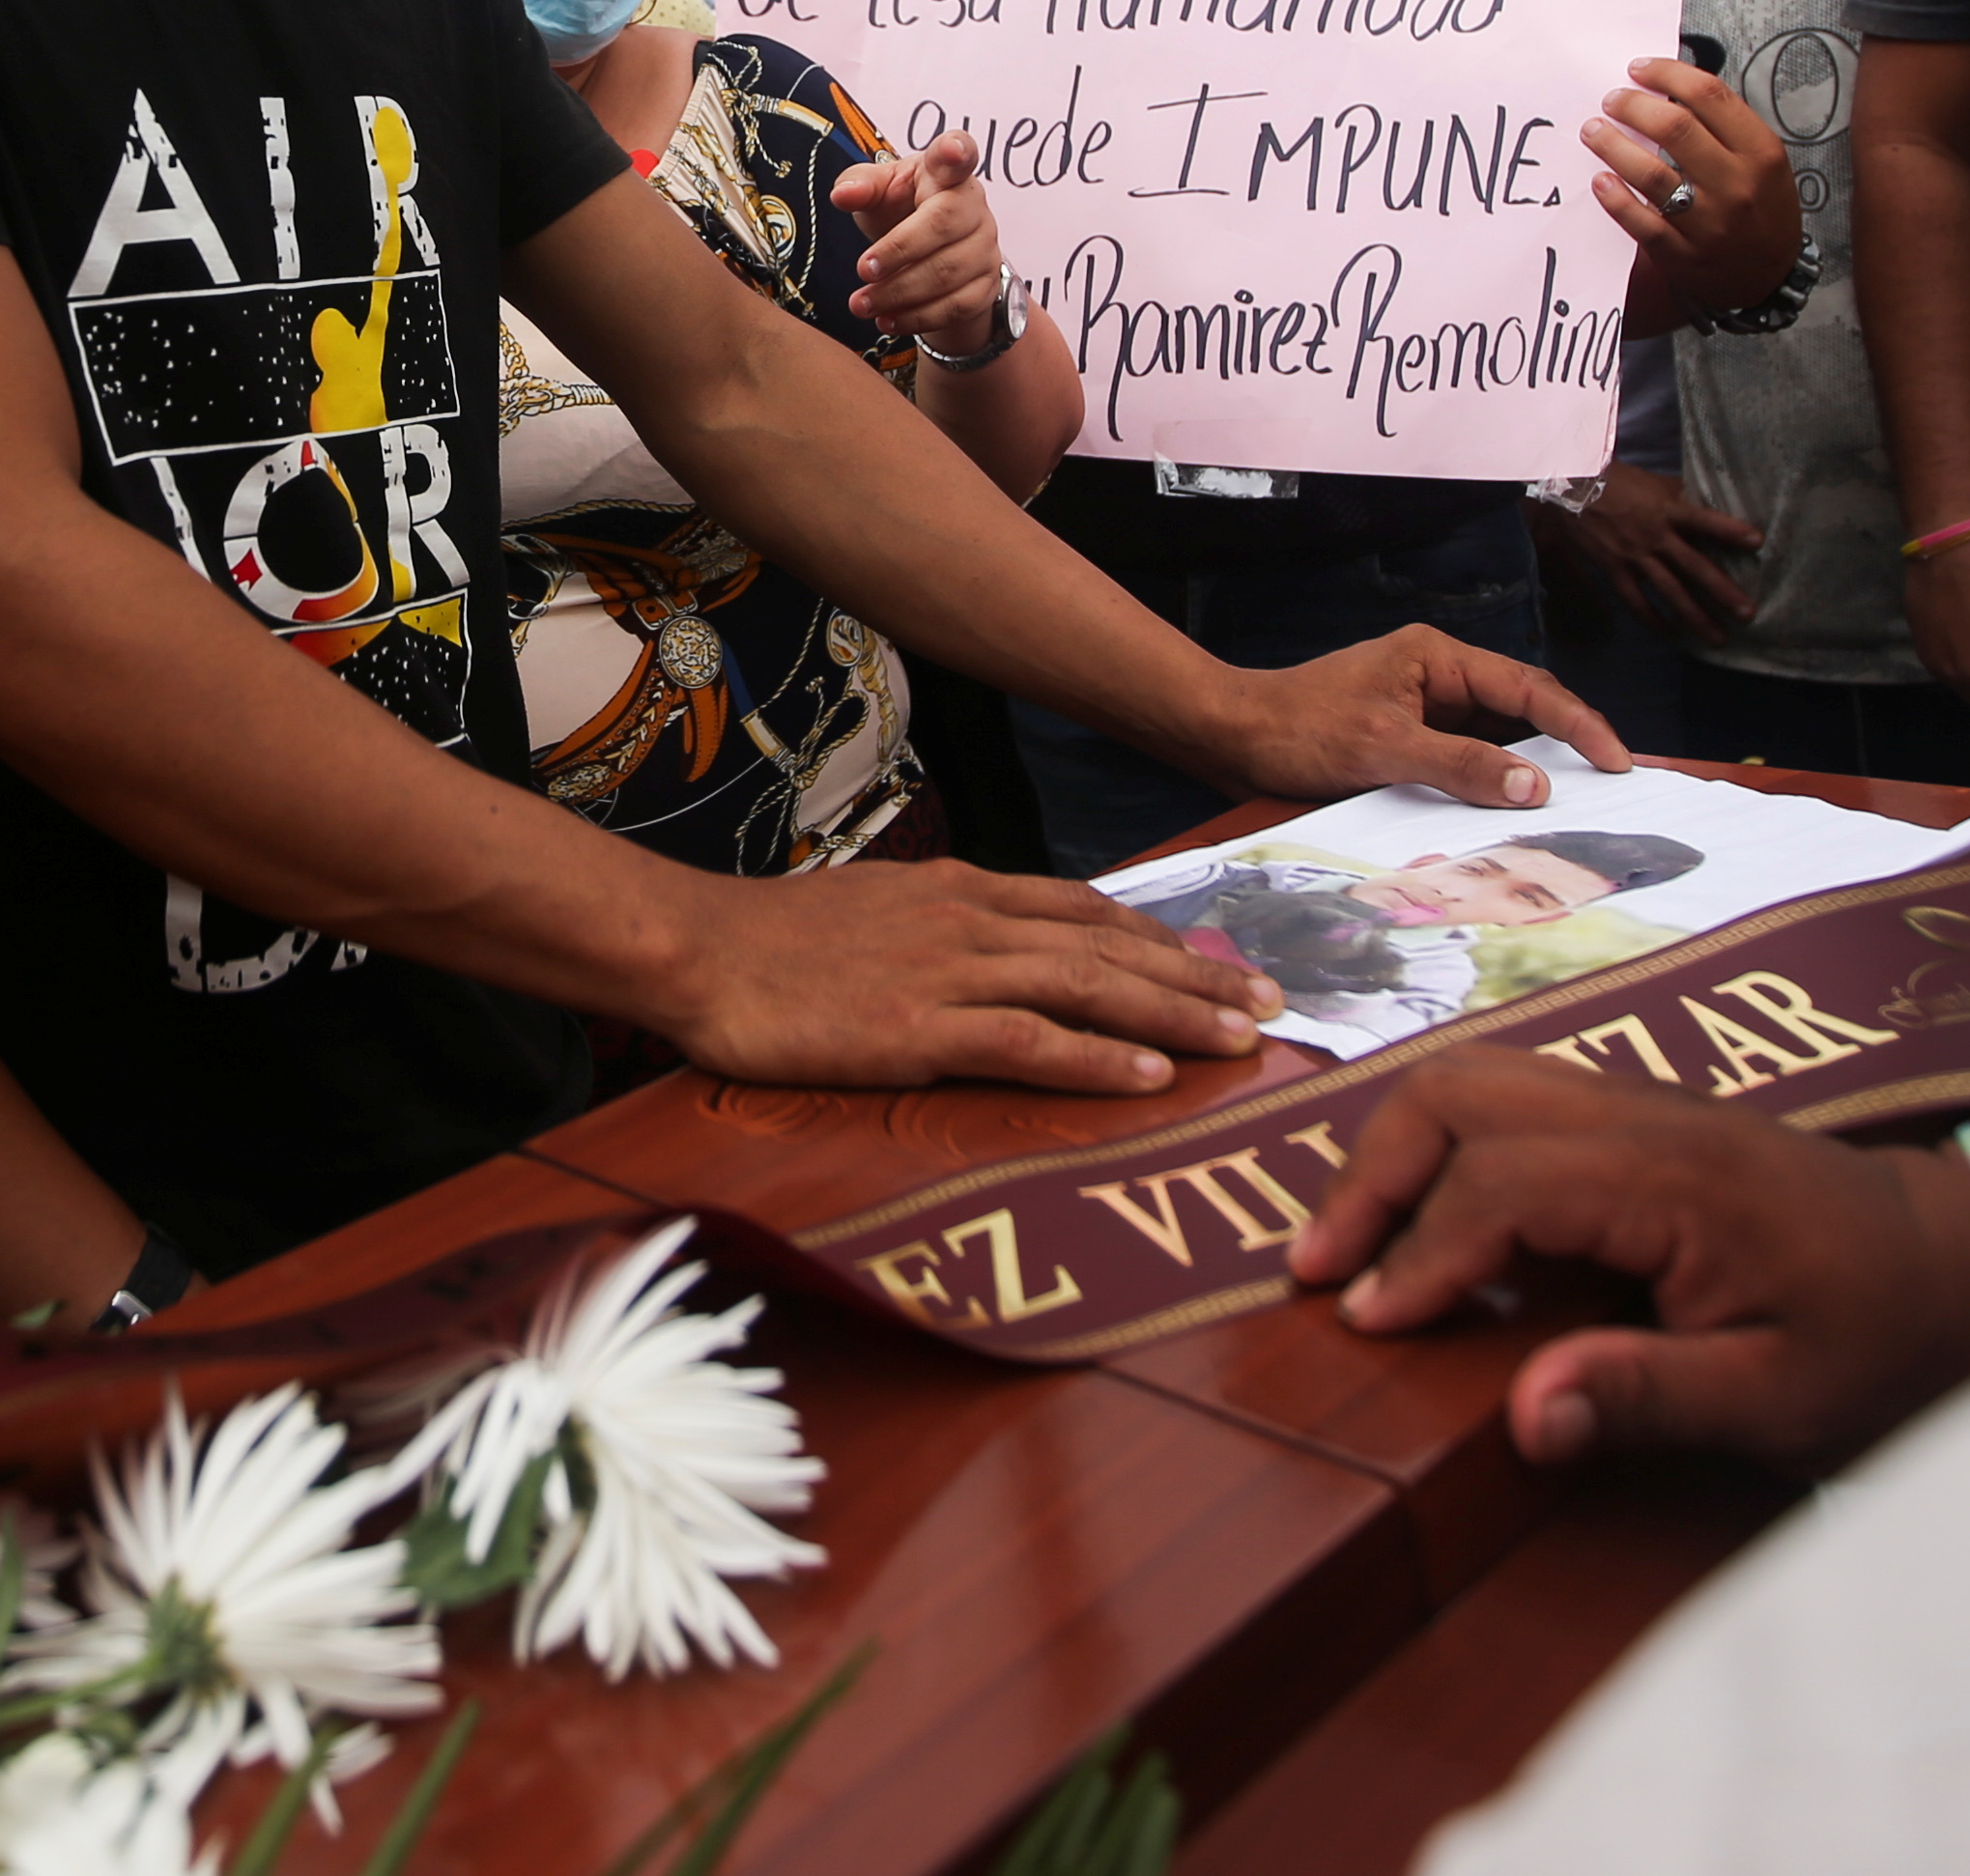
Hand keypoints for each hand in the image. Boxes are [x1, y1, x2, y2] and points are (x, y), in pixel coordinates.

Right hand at [658, 857, 1278, 1095]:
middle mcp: (969, 920)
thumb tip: (995, 950)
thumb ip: (942, 927)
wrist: (698, 948)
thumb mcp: (875, 912)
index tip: (1219, 963)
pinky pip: (1027, 1042)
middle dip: (1197, 976)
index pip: (1085, 908)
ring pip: (1087, 987)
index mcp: (960, 891)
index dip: (1160, 937)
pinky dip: (1095, 1059)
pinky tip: (1149, 1078)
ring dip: (1174, 1014)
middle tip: (1271, 1004)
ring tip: (1242, 1040)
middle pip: (1108, 945)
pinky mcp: (918, 1027)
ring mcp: (947, 972)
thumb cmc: (773, 942)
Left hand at [831, 131, 1006, 351]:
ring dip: (899, 293)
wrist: (927, 255)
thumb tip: (843, 194)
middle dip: (898, 251)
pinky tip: (887, 320)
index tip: (951, 151)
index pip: (958, 152)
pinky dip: (918, 317)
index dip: (956, 151)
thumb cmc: (901, 210)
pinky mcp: (986, 284)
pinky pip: (956, 306)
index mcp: (945, 172)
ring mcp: (985, 246)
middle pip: (942, 224)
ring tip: (861, 303)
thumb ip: (859, 186)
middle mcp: (973, 205)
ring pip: (947, 273)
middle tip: (862, 270)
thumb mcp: (877, 192)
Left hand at [1216, 624, 1627, 808]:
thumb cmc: (1298, 728)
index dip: (1580, 724)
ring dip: (1531, 769)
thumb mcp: (1384, 748)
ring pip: (1498, 737)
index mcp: (1436, 657)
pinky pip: (1467, 759)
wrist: (1233, 738)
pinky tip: (1512, 812)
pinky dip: (1493, 783)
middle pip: (1522, 708)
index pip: (1528, 688)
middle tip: (1615, 784)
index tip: (1618, 761)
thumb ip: (1460, 764)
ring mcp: (1424, 708)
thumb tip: (1532, 786)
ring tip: (1578, 805)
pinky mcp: (1409, 739)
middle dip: (1569, 743)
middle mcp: (1437, 677)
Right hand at [1282, 1050, 1969, 1471]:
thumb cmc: (1886, 1343)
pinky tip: (1427, 1224)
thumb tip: (1525, 1418)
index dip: (1418, 1254)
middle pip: (1458, 1090)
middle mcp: (1642, 1113)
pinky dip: (1440, 1146)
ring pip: (1472, 1077)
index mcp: (1676, 1176)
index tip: (1368, 1326)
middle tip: (1319, 1272)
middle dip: (1371, 1174)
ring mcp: (1637, 1102)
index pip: (1499, 1184)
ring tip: (1351, 1247)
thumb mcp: (1785, 1402)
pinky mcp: (1634, 1118)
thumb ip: (1651, 1399)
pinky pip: (1506, 1098)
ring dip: (1396, 1150)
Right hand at [1561, 462, 1762, 644]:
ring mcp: (1634, 557)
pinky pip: (1636, 602)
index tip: (1757, 542)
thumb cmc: (1619, 481)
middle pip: (1694, 567)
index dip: (1729, 530)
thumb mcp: (1655, 483)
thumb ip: (1682, 499)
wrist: (1575, 487)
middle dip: (1722, 592)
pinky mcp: (1614, 570)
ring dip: (1695, 617)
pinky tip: (1673, 635)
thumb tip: (1712, 506)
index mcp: (1667, 510)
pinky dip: (1654, 621)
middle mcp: (1655, 536)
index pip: (1704, 521)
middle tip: (1747, 614)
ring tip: (1718, 638)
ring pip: (1670, 592)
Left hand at [1589, 59, 1797, 323]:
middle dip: (1633, 105)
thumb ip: (1725, 128)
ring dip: (1613, 145)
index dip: (1667, 74)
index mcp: (1760, 153)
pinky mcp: (1681, 253)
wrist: (1769, 277)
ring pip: (1650, 174)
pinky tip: (1600, 179)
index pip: (1709, 96)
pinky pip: (1640, 221)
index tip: (1639, 69)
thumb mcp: (1763, 161)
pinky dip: (1615, 198)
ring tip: (1594, 130)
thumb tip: (1667, 92)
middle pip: (1675, 128)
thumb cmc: (1762, 209)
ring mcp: (1708, 221)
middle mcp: (1736, 184)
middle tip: (1612, 100)